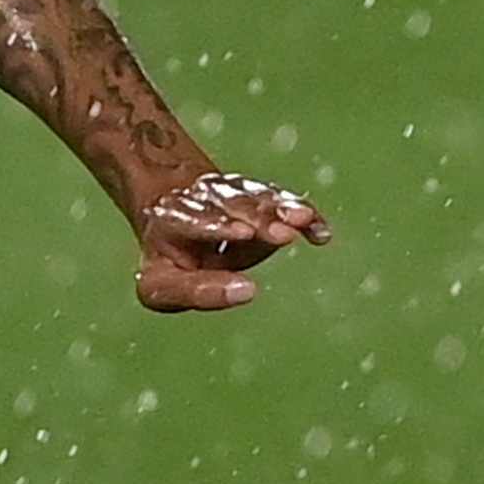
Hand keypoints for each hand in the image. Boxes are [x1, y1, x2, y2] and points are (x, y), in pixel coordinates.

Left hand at [131, 169, 331, 312]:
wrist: (169, 206)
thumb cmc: (169, 260)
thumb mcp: (162, 285)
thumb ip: (197, 290)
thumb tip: (246, 290)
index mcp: (167, 222)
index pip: (191, 222)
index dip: (216, 225)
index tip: (246, 234)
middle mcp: (198, 201)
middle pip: (230, 206)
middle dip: (257, 218)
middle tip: (283, 234)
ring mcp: (227, 194)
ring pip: (254, 199)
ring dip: (280, 212)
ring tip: (304, 222)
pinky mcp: (252, 192)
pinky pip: (279, 202)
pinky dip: (301, 216)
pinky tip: (321, 233)